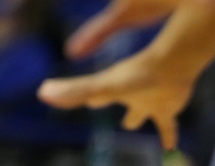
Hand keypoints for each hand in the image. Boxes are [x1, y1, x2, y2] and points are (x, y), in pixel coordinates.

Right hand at [38, 49, 191, 150]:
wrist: (171, 67)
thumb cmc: (134, 76)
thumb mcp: (101, 87)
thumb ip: (75, 90)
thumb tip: (43, 93)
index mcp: (107, 89)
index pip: (85, 93)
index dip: (71, 95)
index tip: (58, 93)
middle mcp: (124, 94)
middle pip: (108, 99)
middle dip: (100, 102)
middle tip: (91, 105)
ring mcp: (144, 100)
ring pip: (137, 112)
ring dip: (134, 119)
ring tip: (129, 126)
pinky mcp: (165, 109)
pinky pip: (166, 127)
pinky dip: (167, 136)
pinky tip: (169, 148)